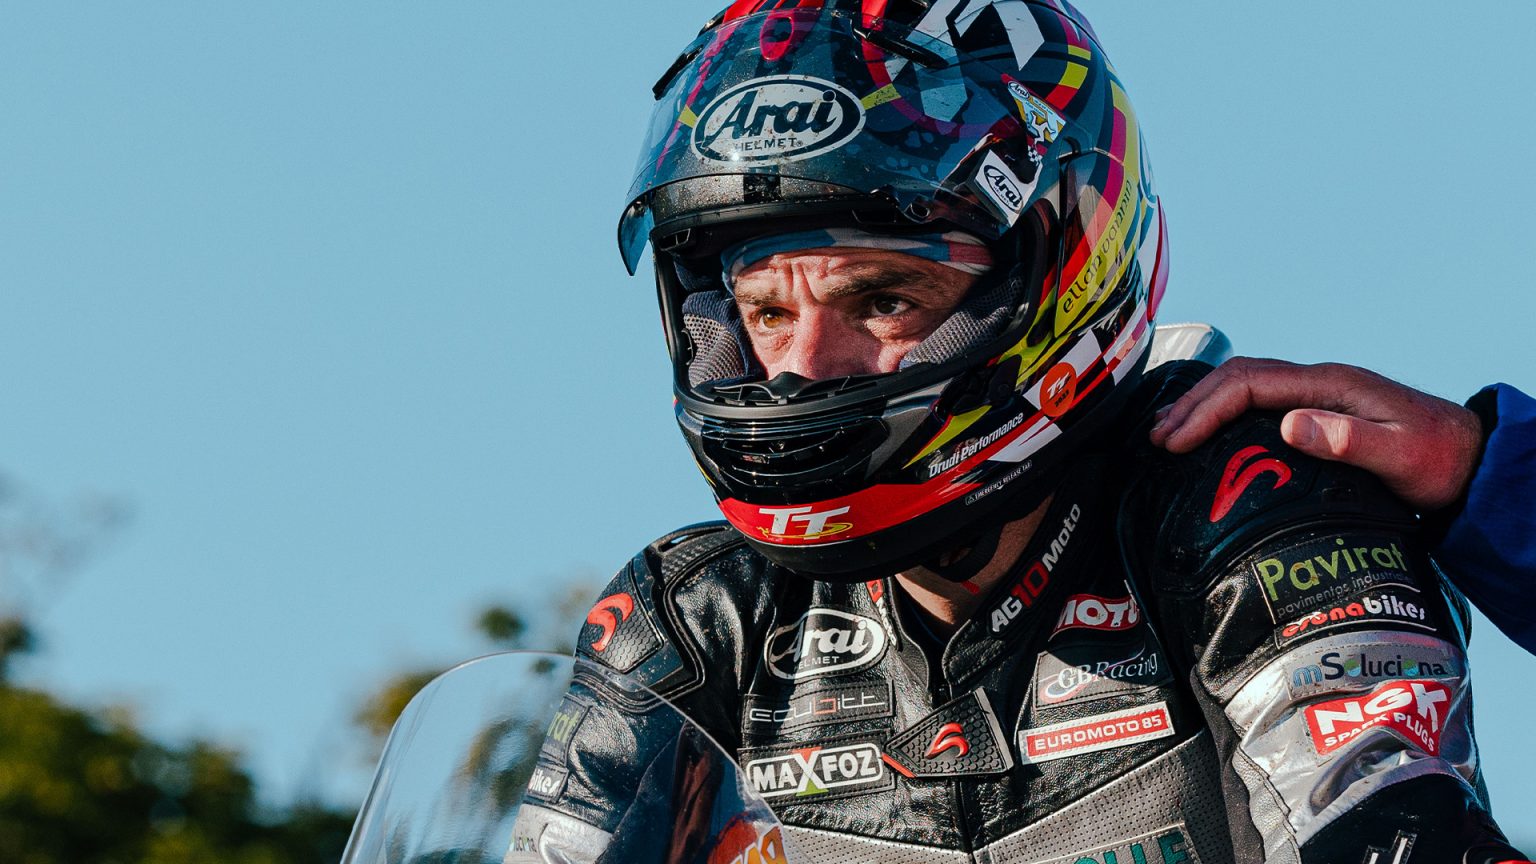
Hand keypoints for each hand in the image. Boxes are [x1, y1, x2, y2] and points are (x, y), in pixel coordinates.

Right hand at [1148, 357, 1483, 510]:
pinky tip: (1208, 437)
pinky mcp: (1319, 413)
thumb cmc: (1441, 460)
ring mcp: (1318, 396)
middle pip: (1237, 378)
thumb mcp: (1400, 455)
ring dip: (1202, 407)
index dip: (1206, 408)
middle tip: (1157, 439)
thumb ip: (1348, 439)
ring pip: (1244, 388)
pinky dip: (1222, 415)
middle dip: (1192, 405)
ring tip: (1168, 435)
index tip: (1177, 440)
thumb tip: (1289, 423)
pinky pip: (1256, 404)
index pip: (1249, 382)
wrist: (1473, 461)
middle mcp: (1318, 383)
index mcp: (1330, 384)